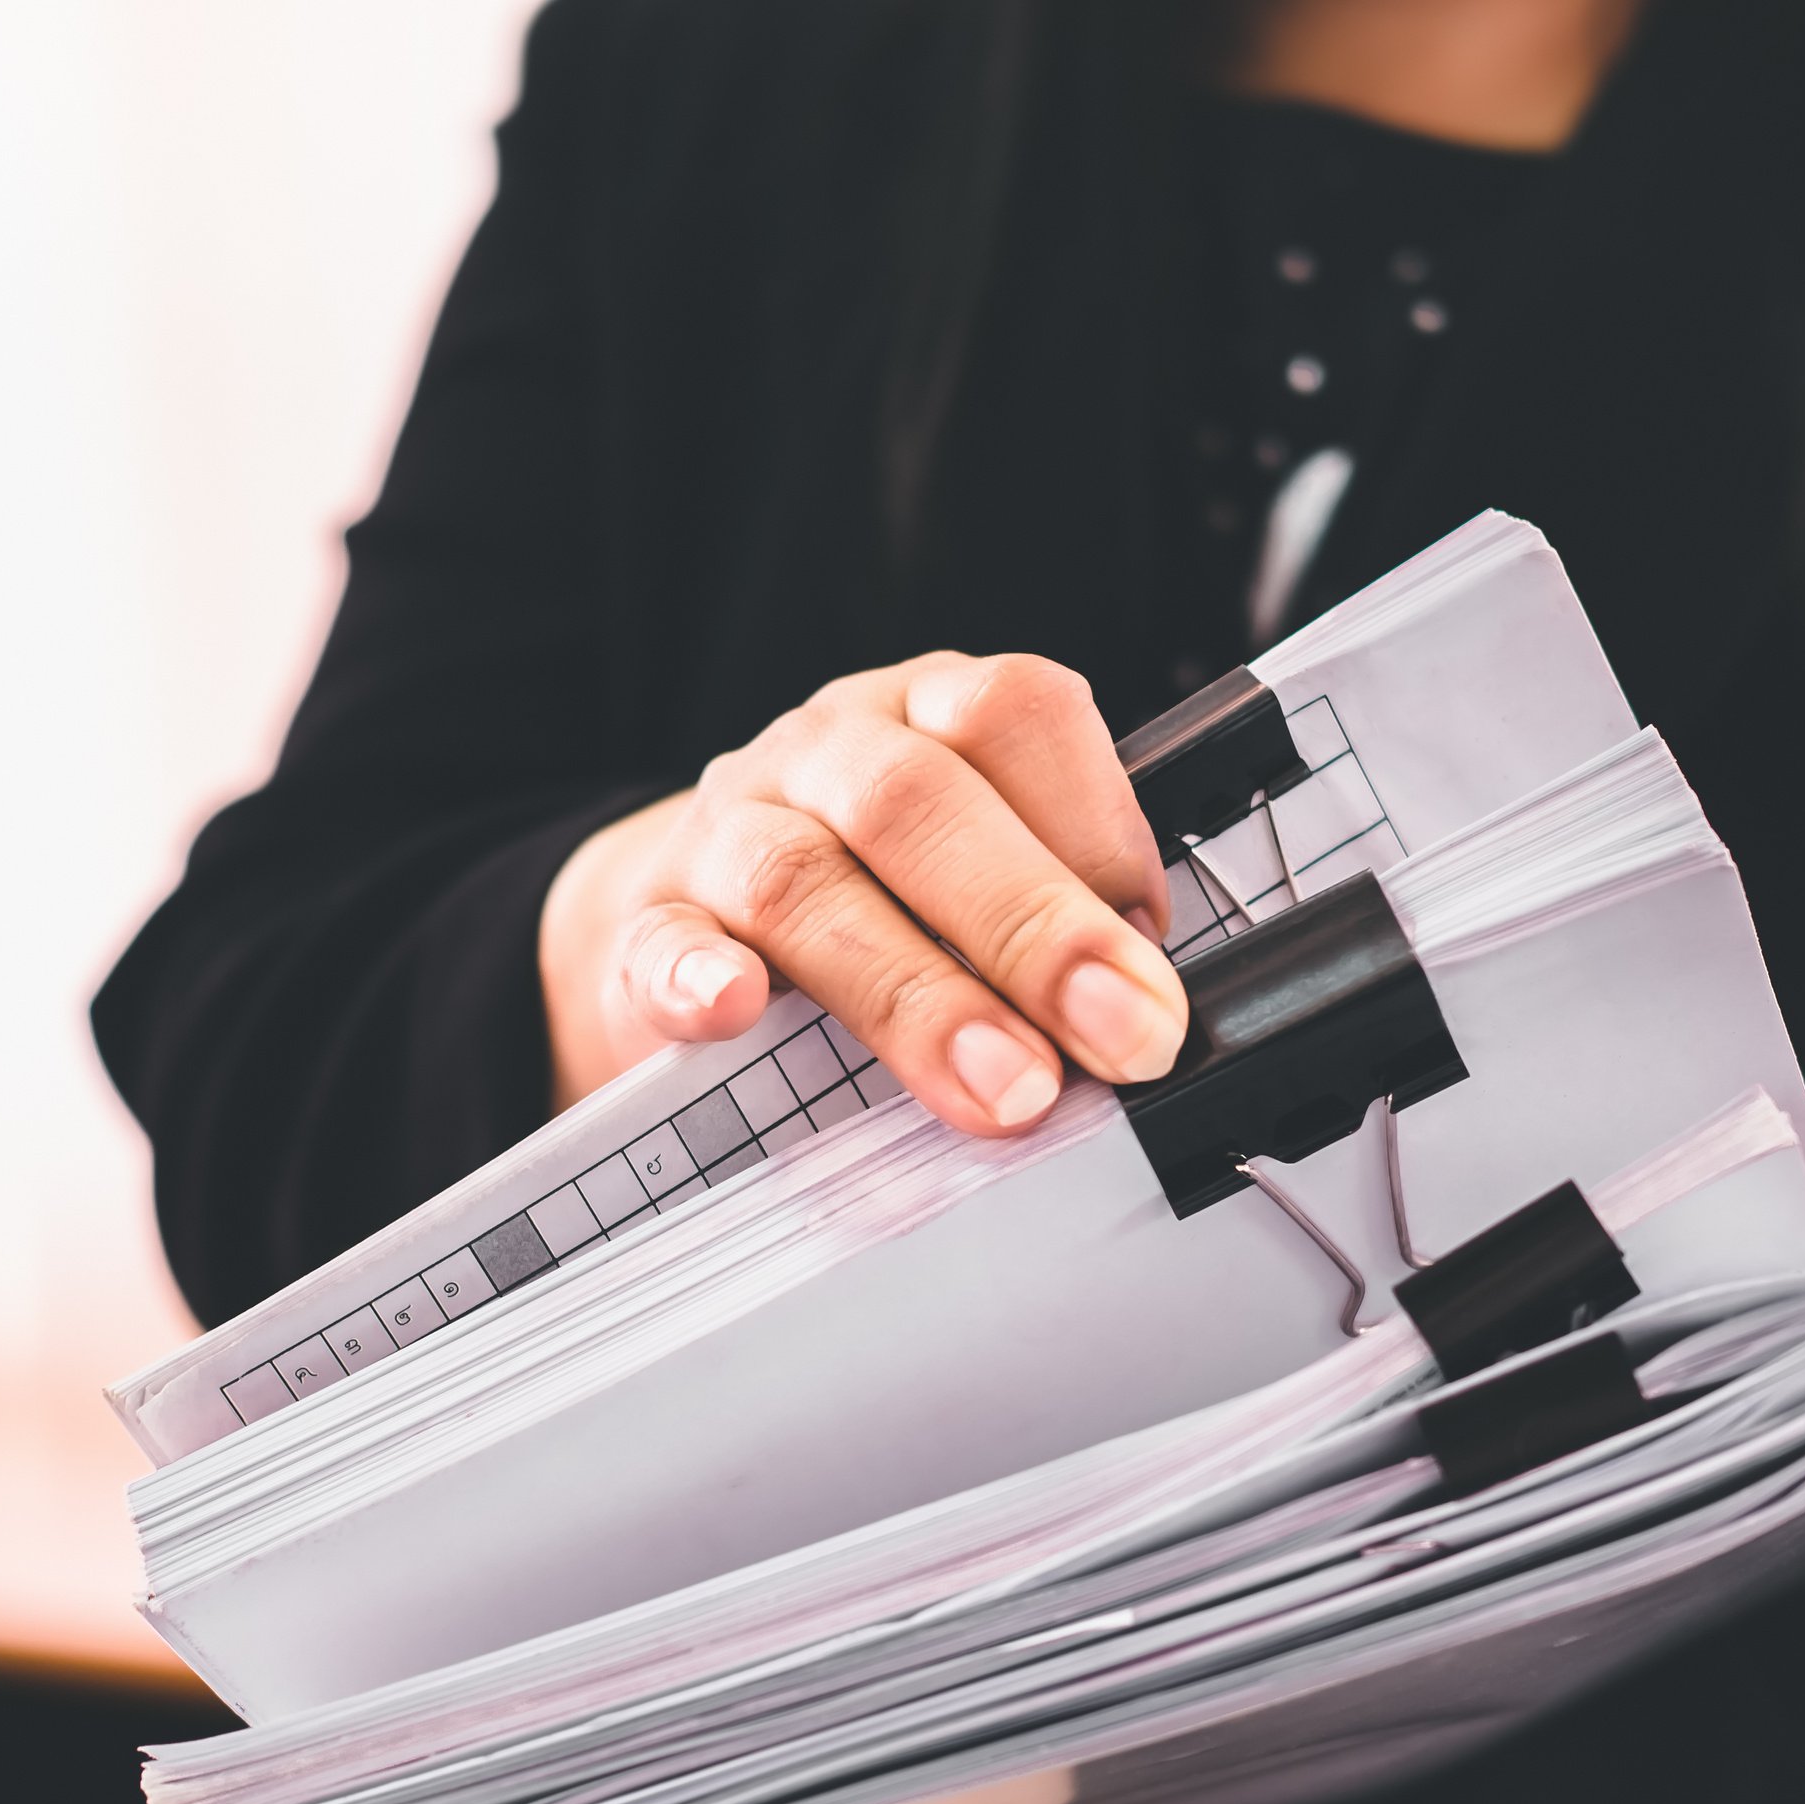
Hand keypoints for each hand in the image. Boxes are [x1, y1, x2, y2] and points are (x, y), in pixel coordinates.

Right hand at [538, 653, 1187, 1130]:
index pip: (1017, 713)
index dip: (1098, 826)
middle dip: (1035, 928)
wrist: (685, 915)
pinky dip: (699, 978)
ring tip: (1003, 1090)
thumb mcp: (972, 871)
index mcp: (929, 714)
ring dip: (915, 994)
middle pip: (919, 805)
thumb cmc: (872, 895)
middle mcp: (828, 753)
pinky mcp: (649, 925)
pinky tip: (739, 1011)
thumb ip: (1058, 915)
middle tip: (1122, 1036)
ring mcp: (727, 832)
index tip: (1155, 954)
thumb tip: (1155, 1017)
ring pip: (802, 880)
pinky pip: (664, 941)